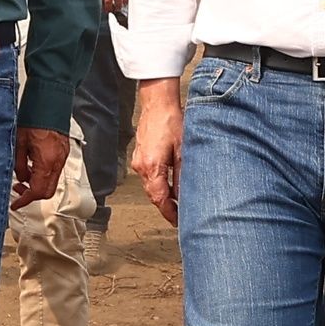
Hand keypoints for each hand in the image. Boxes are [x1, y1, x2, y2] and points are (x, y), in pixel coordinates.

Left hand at [12, 126, 68, 210]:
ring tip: (24, 176)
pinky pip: (54, 172)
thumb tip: (21, 178)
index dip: (24, 200)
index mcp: (46, 162)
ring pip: (52, 183)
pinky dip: (43, 175)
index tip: (15, 204)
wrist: (49, 103)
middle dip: (32, 195)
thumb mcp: (19, 144)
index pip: (37, 191)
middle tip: (18, 189)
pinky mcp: (63, 153)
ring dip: (38, 185)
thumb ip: (19, 165)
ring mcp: (62, 158)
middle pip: (47, 192)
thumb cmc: (34, 119)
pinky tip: (33, 166)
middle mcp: (57, 162)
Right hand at [129, 77, 182, 219]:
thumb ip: (183, 175)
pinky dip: (160, 183)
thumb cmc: (171, 121)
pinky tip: (171, 183)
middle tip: (181, 215)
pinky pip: (149, 176)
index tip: (178, 222)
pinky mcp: (140, 155)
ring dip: (164, 195)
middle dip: (167, 206)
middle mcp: (141, 166)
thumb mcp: (184, 151)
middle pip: (154, 195)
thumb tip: (186, 195)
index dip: (169, 213)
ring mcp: (138, 161)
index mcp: (152, 167)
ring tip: (179, 201)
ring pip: (151, 186)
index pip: (159, 199)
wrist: (158, 103)